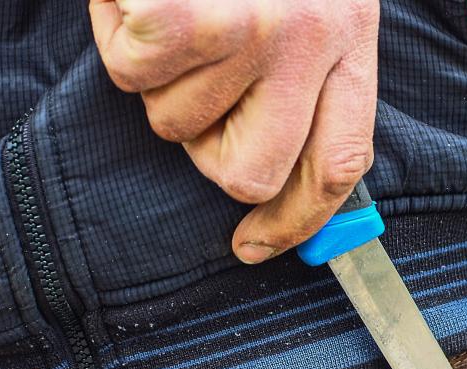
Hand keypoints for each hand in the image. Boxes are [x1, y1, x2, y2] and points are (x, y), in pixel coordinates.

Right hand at [89, 0, 379, 263]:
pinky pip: (131, 74)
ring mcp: (252, 31)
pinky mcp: (187, 21)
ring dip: (157, 76)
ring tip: (172, 8)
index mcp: (349, 30)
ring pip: (176, 123)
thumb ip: (303, 71)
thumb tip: (271, 175)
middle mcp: (312, 36)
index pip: (338, 162)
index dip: (295, 219)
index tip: (255, 246)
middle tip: (193, 81)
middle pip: (251, 174)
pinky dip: (117, 32)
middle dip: (207, 149)